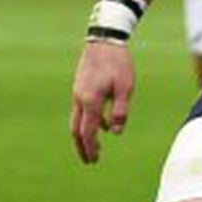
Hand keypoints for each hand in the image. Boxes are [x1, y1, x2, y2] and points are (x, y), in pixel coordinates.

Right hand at [70, 40, 134, 163]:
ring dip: (85, 135)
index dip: (91, 147)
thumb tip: (116, 133)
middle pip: (77, 129)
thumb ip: (119, 111)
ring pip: (77, 120)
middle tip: (90, 161)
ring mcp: (77, 93)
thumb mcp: (125, 88)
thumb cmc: (118, 64)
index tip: (94, 160)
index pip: (88, 131)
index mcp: (90, 100)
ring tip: (95, 148)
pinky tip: (103, 126)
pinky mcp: (80, 88)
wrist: (103, 41)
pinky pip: (82, 110)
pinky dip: (89, 122)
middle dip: (83, 146)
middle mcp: (79, 99)